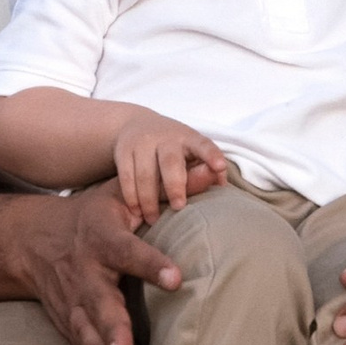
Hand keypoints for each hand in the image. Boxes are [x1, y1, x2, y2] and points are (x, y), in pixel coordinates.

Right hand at [16, 184, 182, 344]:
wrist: (29, 239)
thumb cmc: (91, 215)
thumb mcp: (120, 193)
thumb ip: (166, 186)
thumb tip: (210, 172)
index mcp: (102, 236)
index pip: (128, 250)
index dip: (151, 264)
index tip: (177, 278)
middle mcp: (85, 270)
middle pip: (100, 301)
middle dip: (113, 326)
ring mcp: (73, 297)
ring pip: (86, 326)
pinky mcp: (66, 317)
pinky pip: (78, 340)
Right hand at [111, 115, 229, 226]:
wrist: (136, 124)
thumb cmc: (173, 147)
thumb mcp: (191, 151)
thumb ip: (205, 167)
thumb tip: (221, 184)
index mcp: (188, 138)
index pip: (203, 145)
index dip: (212, 155)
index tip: (220, 167)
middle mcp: (166, 138)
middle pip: (170, 162)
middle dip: (175, 186)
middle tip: (178, 206)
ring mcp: (142, 142)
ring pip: (145, 173)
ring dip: (149, 199)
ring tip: (153, 219)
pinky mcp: (124, 150)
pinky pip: (126, 176)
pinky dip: (131, 196)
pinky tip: (136, 210)